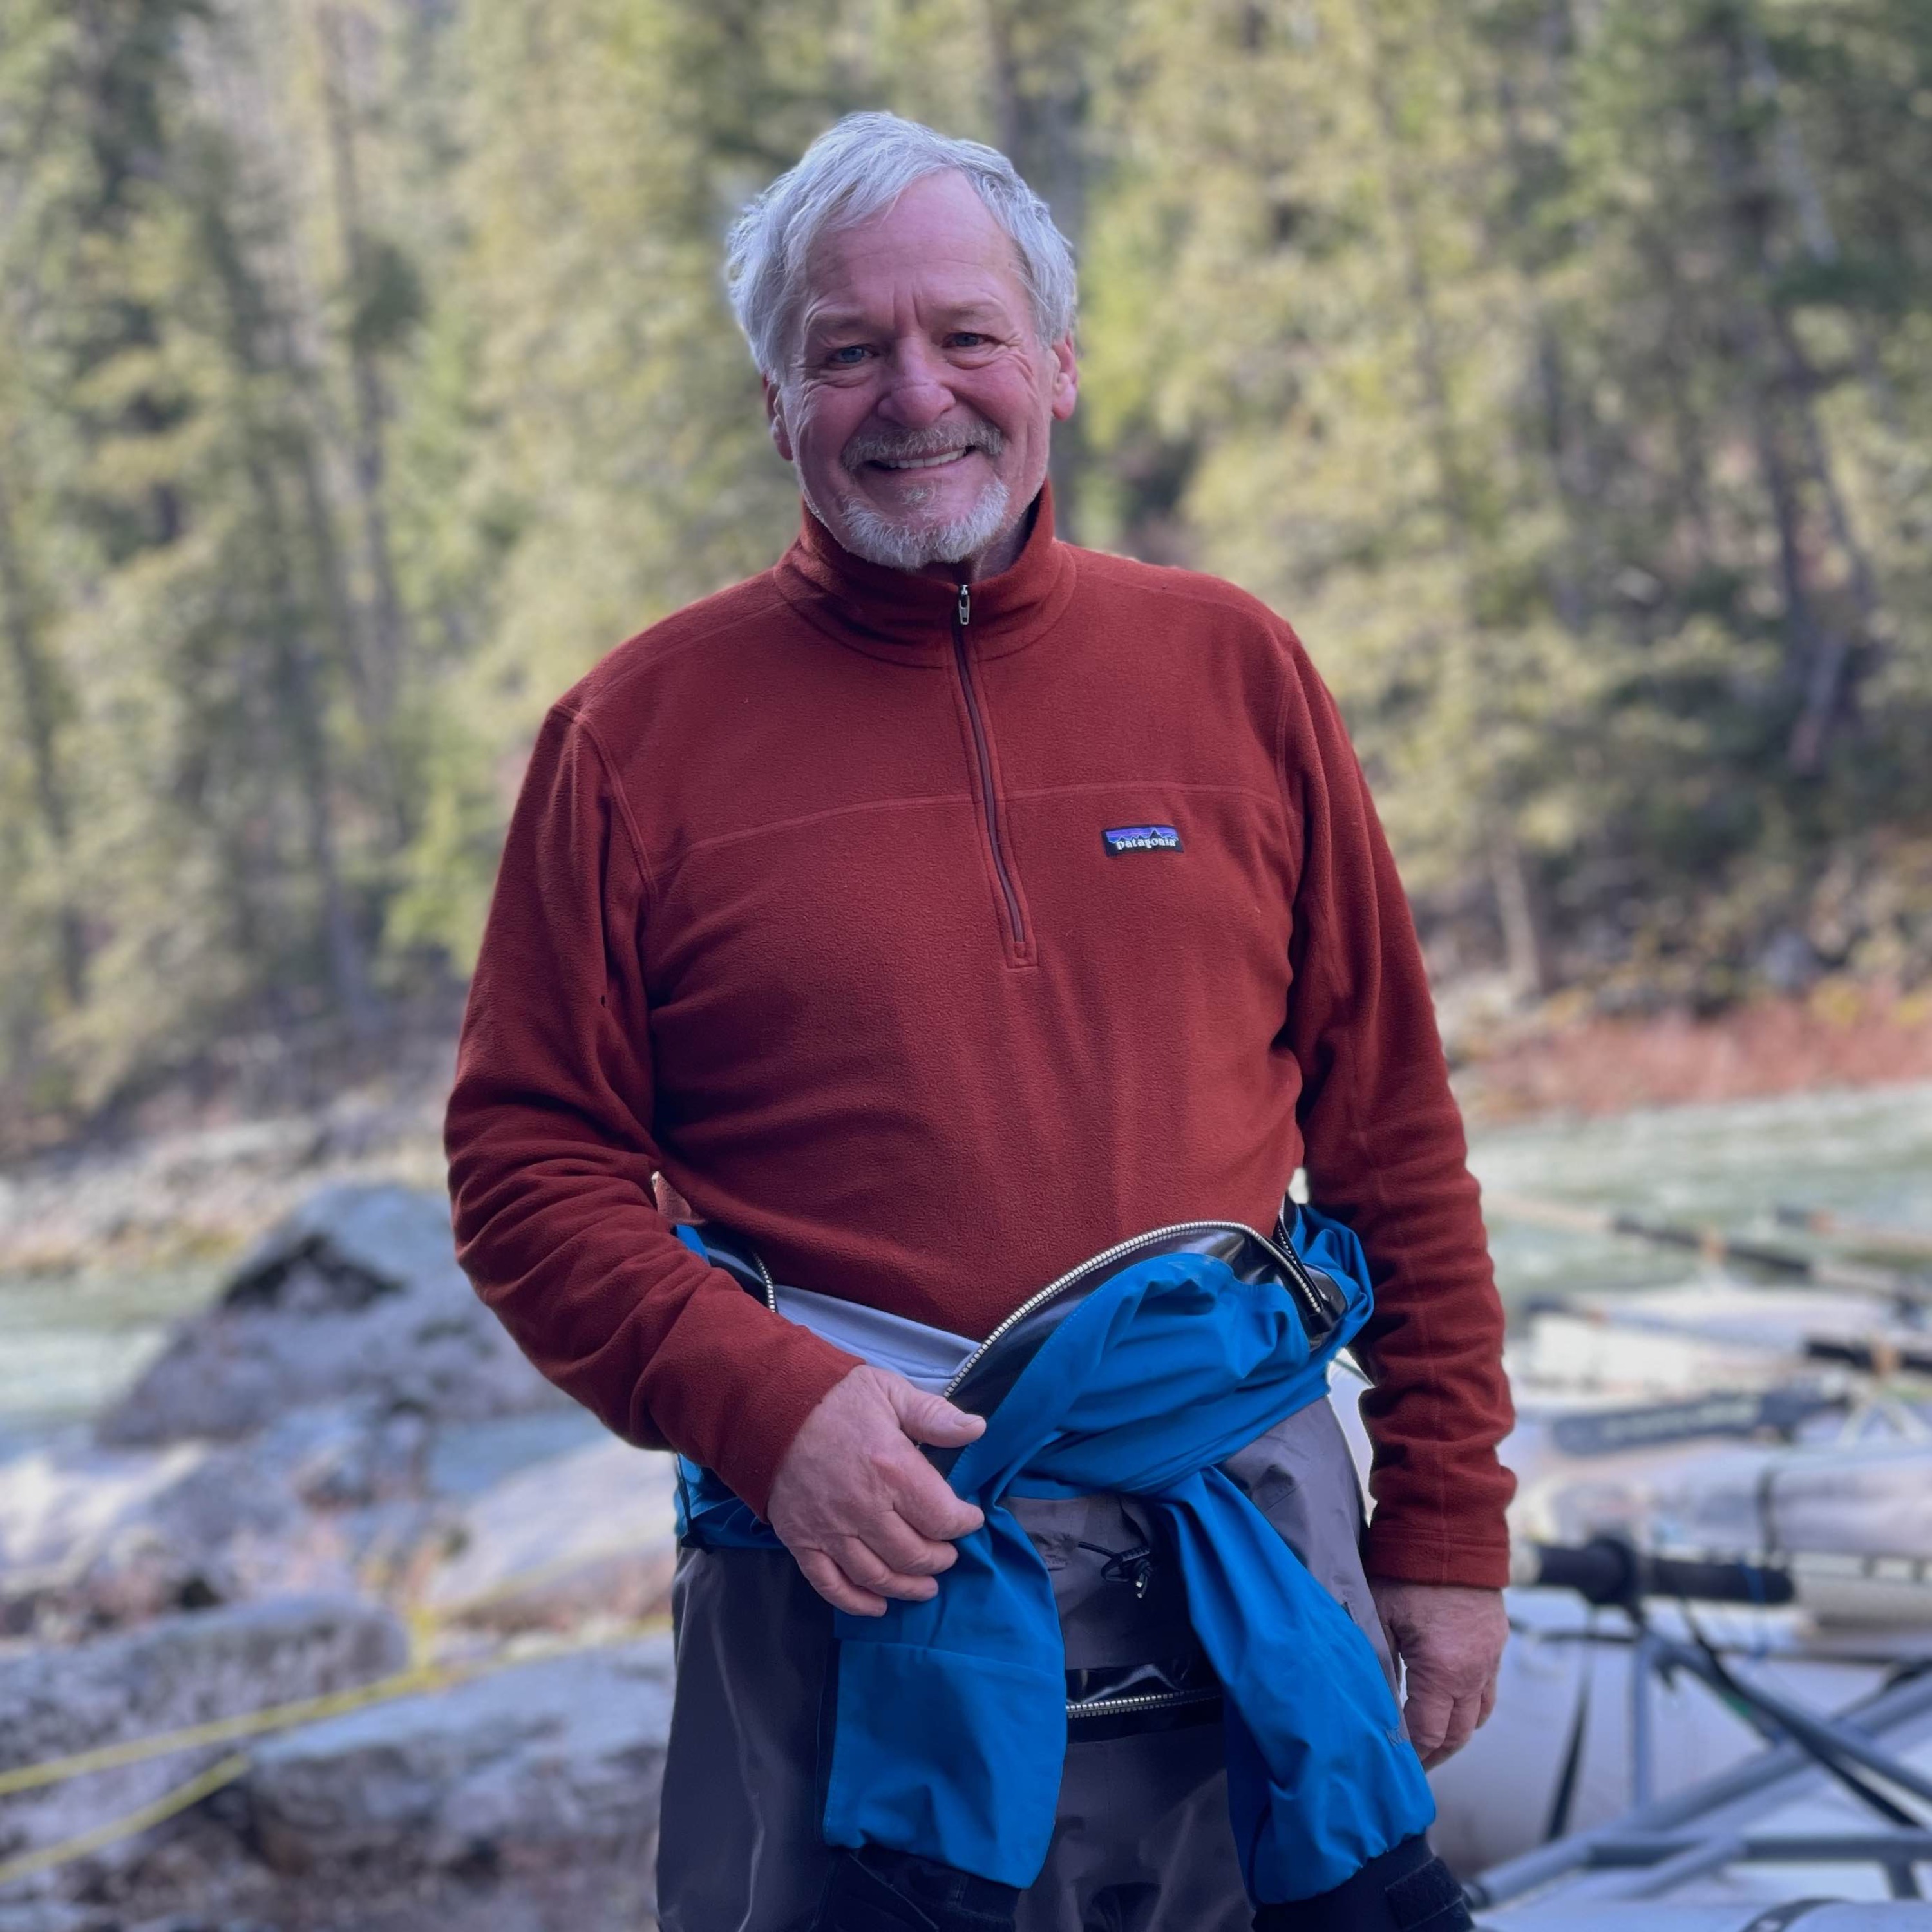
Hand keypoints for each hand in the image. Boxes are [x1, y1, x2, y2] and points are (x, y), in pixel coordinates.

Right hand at [766, 1365, 987, 1616]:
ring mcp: (830, 1529)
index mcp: (893, 1469)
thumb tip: (977, 1430)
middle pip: (914, 1554)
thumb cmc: (834, 1397)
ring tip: (925, 1586)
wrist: (767, 1406)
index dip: (963, 1523)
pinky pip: (831, 1585)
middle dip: (939, 1559)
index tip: (969, 1519)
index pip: (943, 1517)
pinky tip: (878, 1606)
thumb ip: (935, 1416)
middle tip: (948, 1554)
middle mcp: (864, 1508)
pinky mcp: (802, 1541)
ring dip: (907, 1587)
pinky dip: (856, 1603)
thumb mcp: (890, 1392)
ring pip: (878, 1576)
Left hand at [1367, 1579, 1506, 1767]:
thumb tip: (1374, 1709)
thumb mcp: (1379, 1617)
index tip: (1395, 1766)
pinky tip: (1450, 1705)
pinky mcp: (1497, 1641)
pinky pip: (1488, 1689)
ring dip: (1457, 1734)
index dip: (1412, 1754)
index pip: (1429, 1732)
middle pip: (1460, 1733)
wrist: (1447, 1529)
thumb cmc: (1405, 1570)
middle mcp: (1474, 1671)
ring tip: (1433, 1744)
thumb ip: (1379, 1667)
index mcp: (1443, 1670)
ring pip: (1479, 1714)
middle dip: (1436, 1754)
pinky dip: (1471, 1706)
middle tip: (1414, 1767)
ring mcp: (1491, 1657)